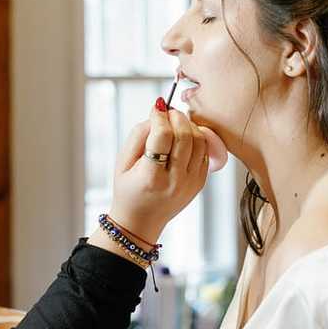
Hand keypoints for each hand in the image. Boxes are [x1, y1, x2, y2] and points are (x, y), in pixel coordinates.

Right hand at [107, 95, 221, 245]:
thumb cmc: (128, 189)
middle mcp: (175, 181)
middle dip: (177, 117)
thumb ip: (138, 134)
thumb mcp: (122, 162)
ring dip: (189, 126)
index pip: (162, 136)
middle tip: (169, 112)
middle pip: (185, 136)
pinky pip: (204, 152)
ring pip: (200, 142)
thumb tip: (158, 112)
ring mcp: (191, 183)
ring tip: (176, 123)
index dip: (160, 116)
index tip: (157, 108)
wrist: (141, 221)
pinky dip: (196, 139)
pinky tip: (183, 138)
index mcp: (151, 177)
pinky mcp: (200, 183)